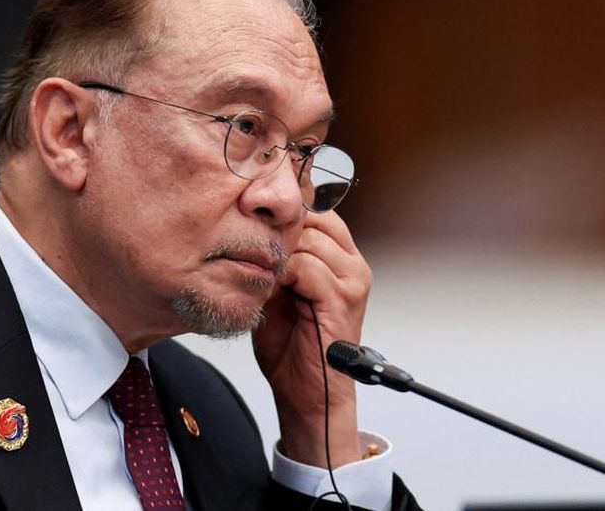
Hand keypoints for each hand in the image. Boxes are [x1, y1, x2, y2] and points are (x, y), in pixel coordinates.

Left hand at [252, 210, 370, 467]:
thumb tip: (250, 230)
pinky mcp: (343, 299)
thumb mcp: (278, 290)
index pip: (318, 211)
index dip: (285, 217)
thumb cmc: (292, 347)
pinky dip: (282, 276)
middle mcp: (354, 264)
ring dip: (277, 256)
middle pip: (313, 220)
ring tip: (260, 277)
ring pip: (308, 241)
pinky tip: (269, 291)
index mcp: (343, 258)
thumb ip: (276, 258)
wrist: (306, 394)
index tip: (254, 227)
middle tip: (252, 254)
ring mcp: (352, 280)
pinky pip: (307, 268)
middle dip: (278, 235)